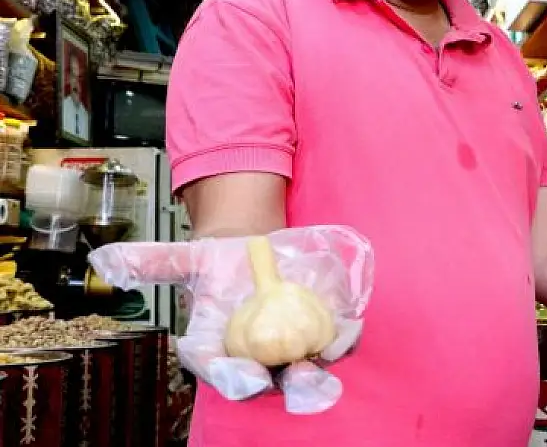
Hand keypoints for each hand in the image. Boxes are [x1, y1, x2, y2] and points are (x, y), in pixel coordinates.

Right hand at [87, 226, 374, 413]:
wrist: (258, 250)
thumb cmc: (220, 262)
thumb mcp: (188, 257)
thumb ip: (152, 262)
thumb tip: (104, 259)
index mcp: (219, 349)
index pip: (222, 372)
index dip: (232, 378)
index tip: (245, 379)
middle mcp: (256, 358)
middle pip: (270, 384)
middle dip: (286, 388)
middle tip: (299, 383)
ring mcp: (292, 348)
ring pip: (305, 372)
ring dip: (317, 378)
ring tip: (324, 375)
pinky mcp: (323, 331)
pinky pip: (336, 342)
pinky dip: (343, 339)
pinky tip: (349, 330)